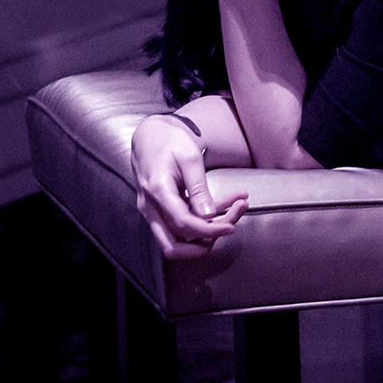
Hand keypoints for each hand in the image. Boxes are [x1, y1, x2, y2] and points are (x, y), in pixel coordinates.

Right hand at [132, 111, 249, 258]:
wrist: (148, 136)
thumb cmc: (168, 141)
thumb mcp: (189, 157)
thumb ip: (198, 187)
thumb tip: (208, 215)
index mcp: (158, 191)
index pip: (184, 224)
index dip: (210, 230)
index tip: (231, 227)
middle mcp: (151, 207)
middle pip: (173, 246)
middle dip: (205, 242)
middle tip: (231, 225)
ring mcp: (153, 212)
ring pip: (177, 240)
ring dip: (206, 233)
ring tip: (234, 210)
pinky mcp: (160, 211)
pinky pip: (180, 225)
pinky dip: (202, 221)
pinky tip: (226, 203)